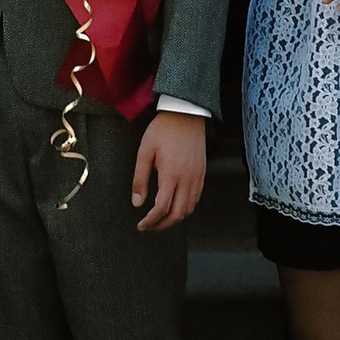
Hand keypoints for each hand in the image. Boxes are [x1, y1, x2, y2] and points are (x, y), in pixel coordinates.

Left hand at [131, 107, 207, 232]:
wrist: (186, 113)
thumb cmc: (164, 129)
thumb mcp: (145, 151)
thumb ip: (140, 179)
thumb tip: (137, 203)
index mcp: (171, 174)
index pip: (162, 208)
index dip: (150, 221)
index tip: (141, 225)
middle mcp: (187, 179)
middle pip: (177, 214)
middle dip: (162, 225)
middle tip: (149, 226)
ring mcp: (197, 177)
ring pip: (189, 209)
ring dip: (174, 218)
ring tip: (161, 219)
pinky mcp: (202, 174)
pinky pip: (196, 199)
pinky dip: (185, 208)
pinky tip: (175, 205)